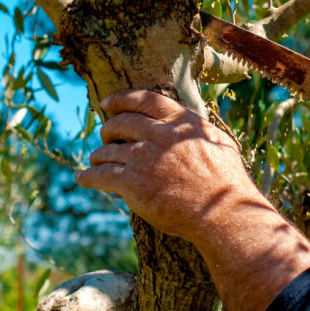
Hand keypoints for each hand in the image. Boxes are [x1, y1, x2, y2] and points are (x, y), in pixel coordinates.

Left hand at [74, 89, 253, 241]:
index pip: (144, 99)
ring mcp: (143, 157)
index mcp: (180, 121)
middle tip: (105, 135)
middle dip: (108, 129)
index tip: (107, 103)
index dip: (121, 99)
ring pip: (107, 150)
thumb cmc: (227, 182)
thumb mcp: (220, 143)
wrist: (222, 212)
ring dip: (98, 155)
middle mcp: (159, 134)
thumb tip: (189, 125)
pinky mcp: (131, 182)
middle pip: (121, 123)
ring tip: (95, 161)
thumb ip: (198, 131)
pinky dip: (88, 176)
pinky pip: (100, 175)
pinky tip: (82, 177)